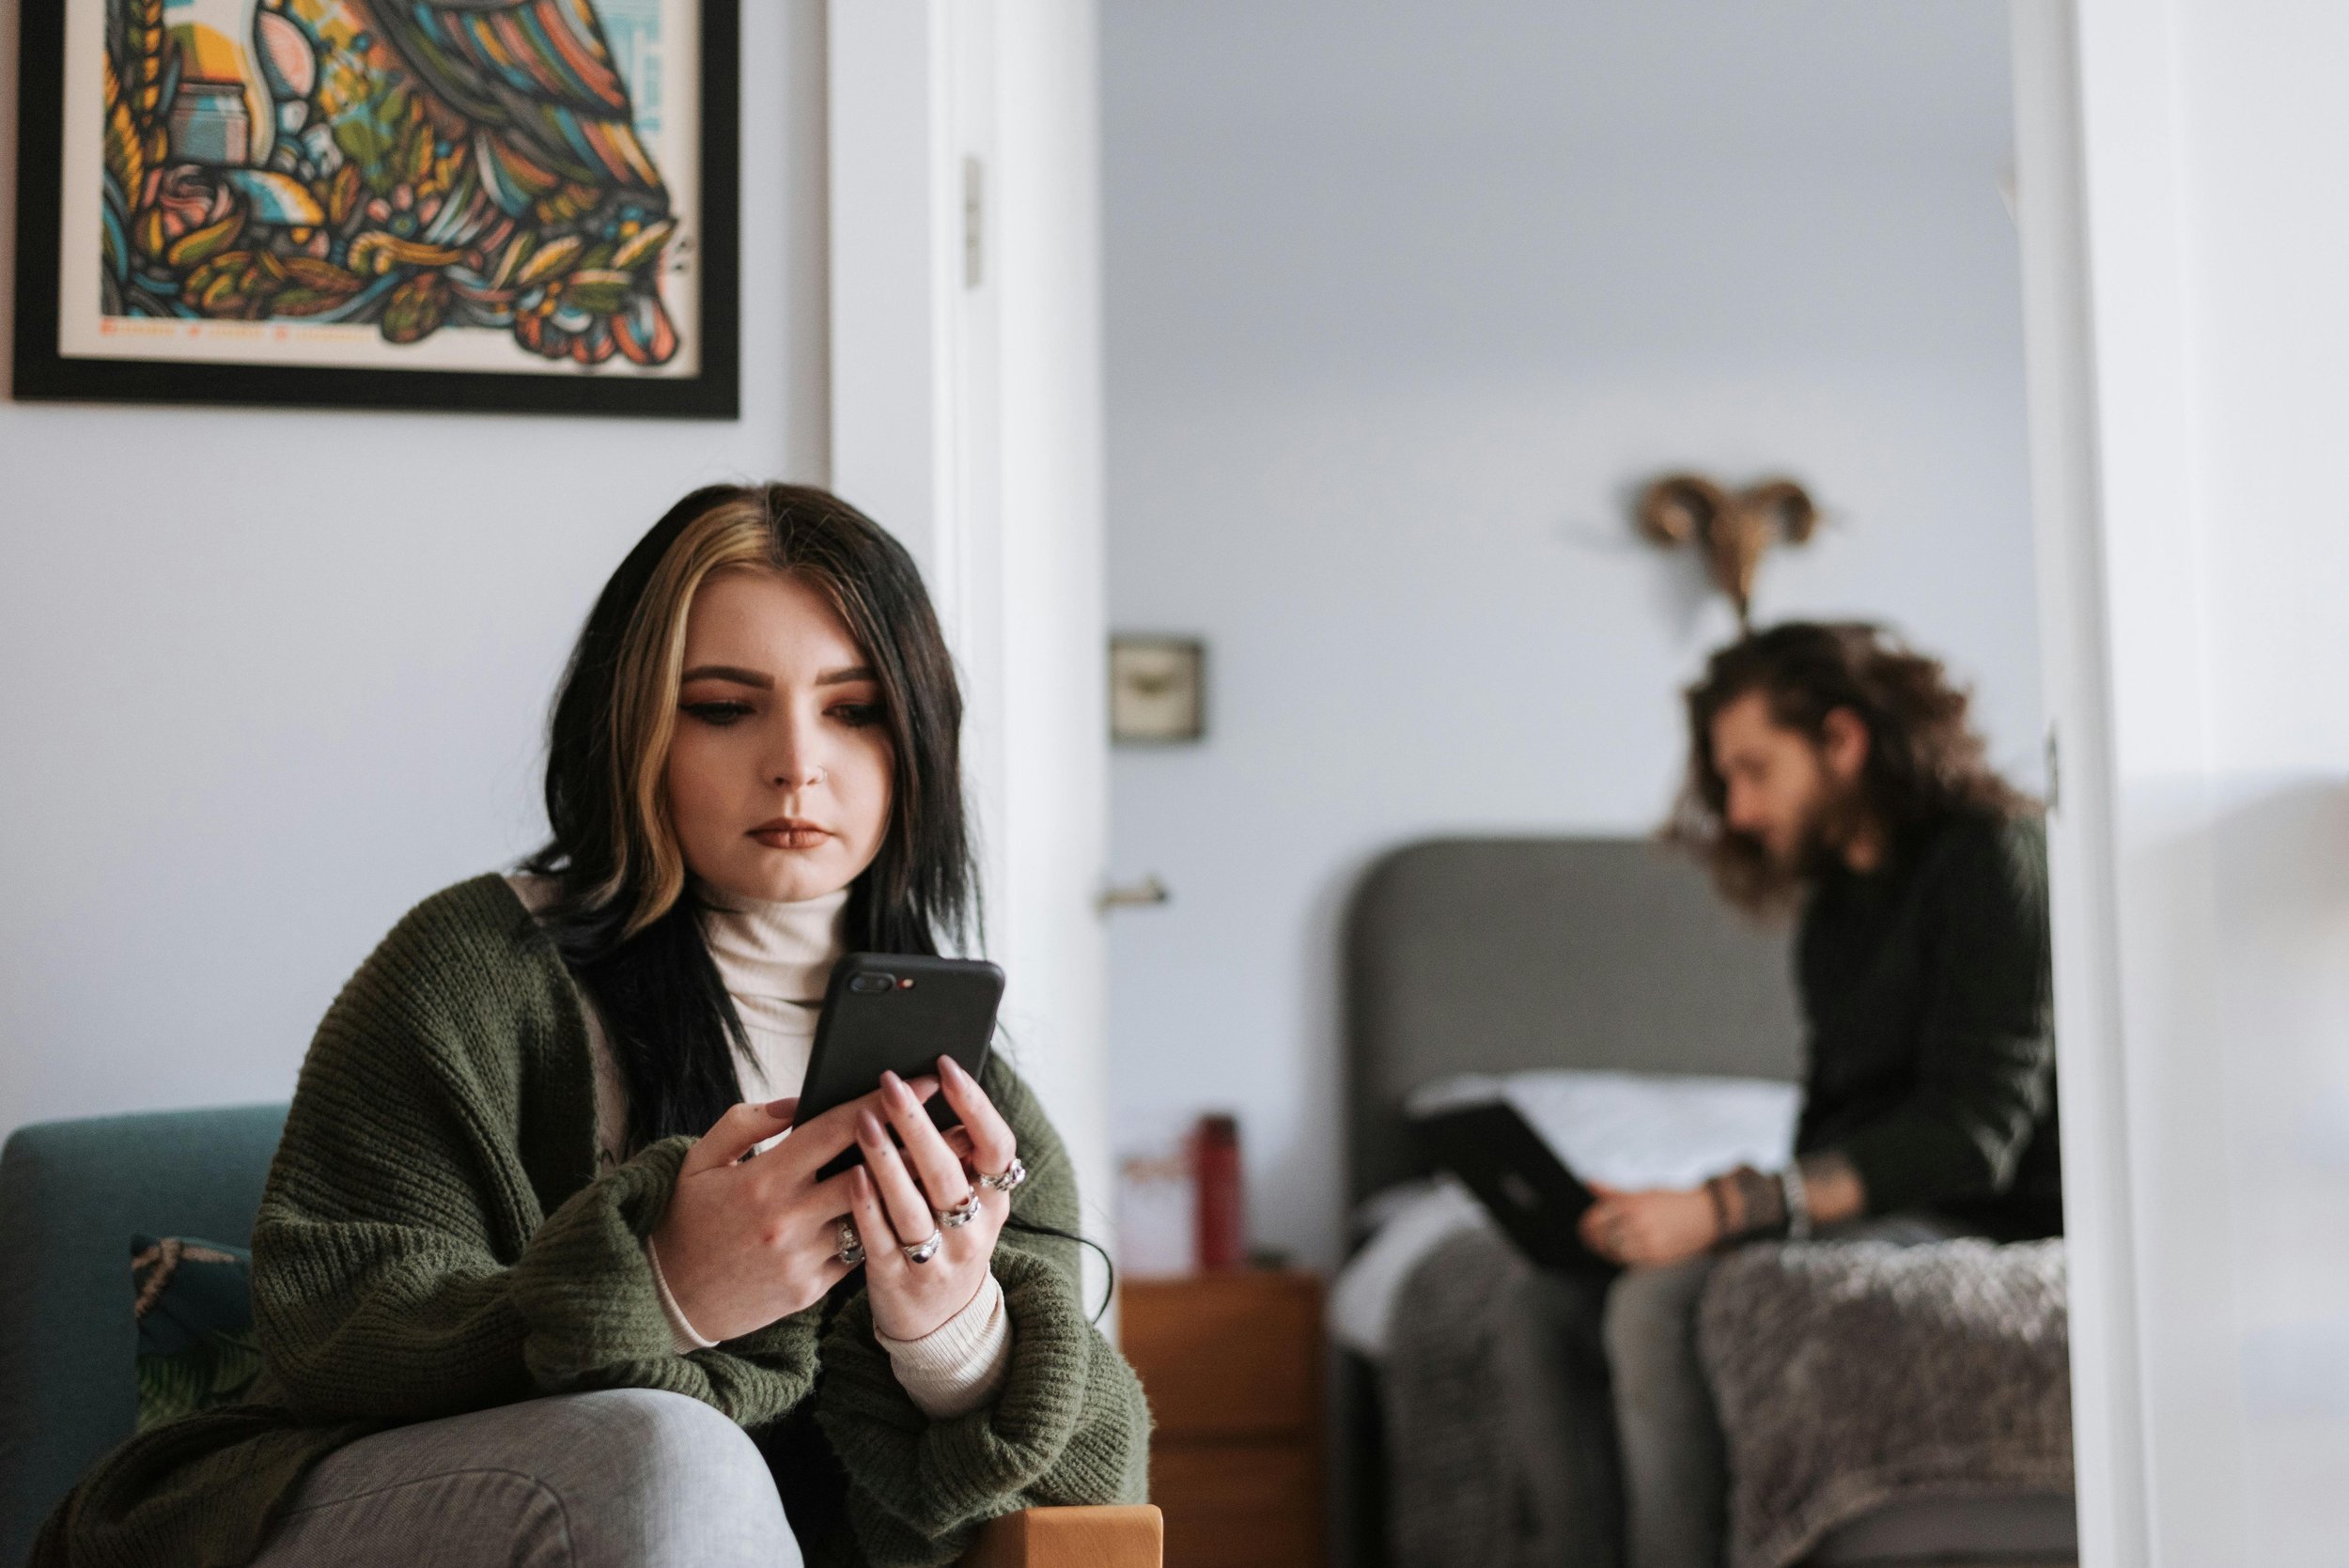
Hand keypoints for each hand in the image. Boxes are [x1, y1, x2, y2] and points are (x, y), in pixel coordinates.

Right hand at [649, 1079, 934, 1342]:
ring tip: (946, 1168)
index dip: (882, 1102)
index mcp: (762, 1178)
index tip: (921, 1082)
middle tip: (957, 1125)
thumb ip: (748, 1122)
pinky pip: (858, 1253)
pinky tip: (908, 1211)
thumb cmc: (685, 1220)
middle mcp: (788, 1219)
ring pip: (871, 1218)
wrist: (665, 1301)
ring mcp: (802, 1258)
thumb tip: (797, 1100)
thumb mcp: (701, 1159)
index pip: (835, 1129)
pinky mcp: (810, 1290)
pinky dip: (878, 1231)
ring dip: (907, 1193)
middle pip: (869, 1174)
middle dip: (916, 1147)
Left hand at [846, 1055, 1020, 1340]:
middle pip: (948, 1171)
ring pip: (915, 1206)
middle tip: (890, 1082)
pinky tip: (852, 1173)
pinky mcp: (900, 1280)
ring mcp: (938, 1258)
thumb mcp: (972, 1203)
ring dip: (888, 1161)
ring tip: (863, 1120)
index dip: (974, 1105)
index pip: (996, 1146)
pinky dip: (869, 1206)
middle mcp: (974, 1229)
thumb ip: (959, 1157)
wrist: (940, 1323)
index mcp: (995, 1200)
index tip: (946, 1066)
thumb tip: (931, 1090)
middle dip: (918, 1122)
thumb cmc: (948, 1239)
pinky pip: (882, 1239)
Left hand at [1578, 1183, 1719, 1268]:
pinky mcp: (1657, 1256)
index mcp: (1632, 1202)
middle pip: (1601, 1235)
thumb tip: (1589, 1182)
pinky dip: (1620, 1259)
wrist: (1705, 1215)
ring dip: (1604, 1251)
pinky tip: (1621, 1254)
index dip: (1586, 1224)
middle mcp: (1638, 1220)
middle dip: (1591, 1239)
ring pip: (1613, 1251)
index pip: (1596, 1217)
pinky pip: (1629, 1261)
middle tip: (1589, 1240)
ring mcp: (1647, 1239)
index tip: (1585, 1228)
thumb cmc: (1671, 1202)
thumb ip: (1613, 1192)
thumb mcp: (1642, 1192)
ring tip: (1604, 1248)